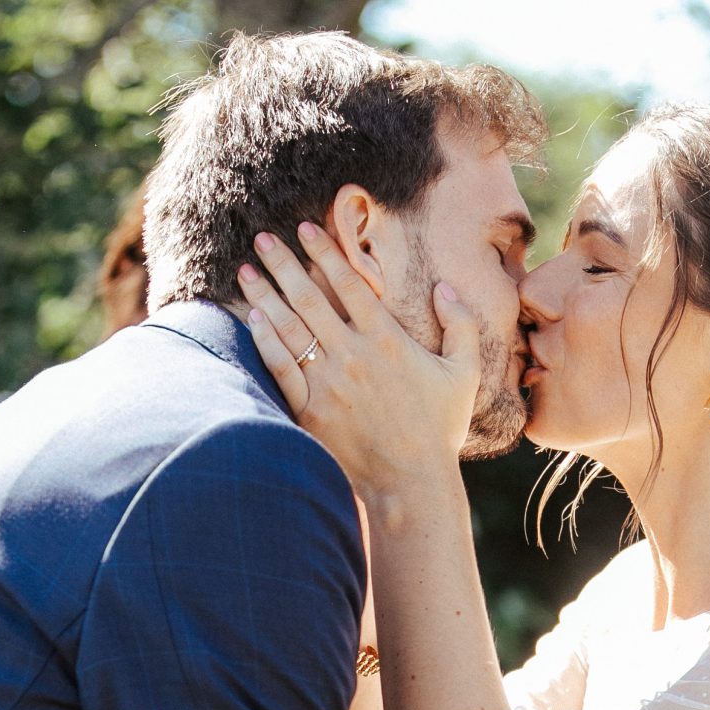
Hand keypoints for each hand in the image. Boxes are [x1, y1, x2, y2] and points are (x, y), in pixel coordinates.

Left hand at [237, 222, 479, 498]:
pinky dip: (265, 340)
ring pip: (289, 327)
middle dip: (283, 264)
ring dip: (265, 294)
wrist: (411, 481)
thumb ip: (460, 326)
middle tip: (262, 239)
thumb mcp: (464, 374)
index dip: (325, 251)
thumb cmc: (440, 429)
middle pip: (310, 297)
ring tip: (245, 270)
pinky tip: (252, 318)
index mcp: (388, 338)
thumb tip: (444, 288)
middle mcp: (353, 353)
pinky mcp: (310, 409)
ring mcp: (328, 382)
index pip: (350, 283)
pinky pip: (281, 366)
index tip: (305, 228)